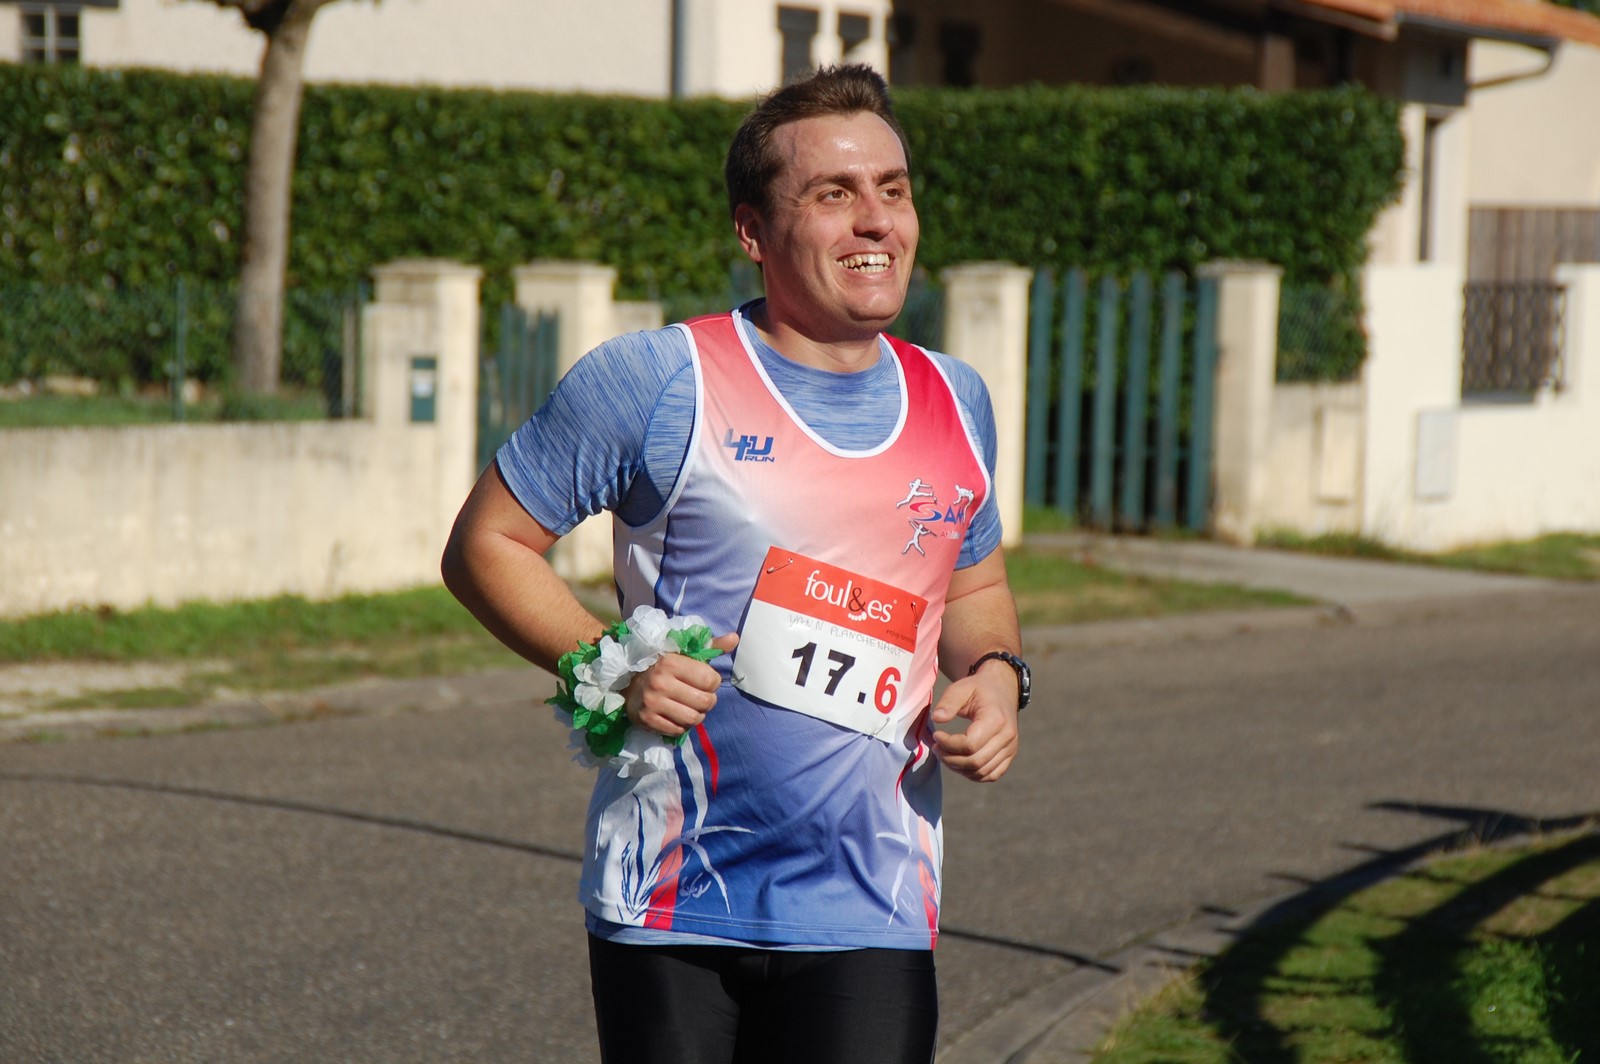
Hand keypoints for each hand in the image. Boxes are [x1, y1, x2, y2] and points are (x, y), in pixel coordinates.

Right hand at [624, 633, 738, 737]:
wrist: (627, 681)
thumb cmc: (662, 665)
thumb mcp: (683, 652)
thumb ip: (710, 645)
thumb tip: (735, 638)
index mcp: (671, 662)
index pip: (710, 680)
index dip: (713, 682)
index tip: (705, 681)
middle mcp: (660, 683)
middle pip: (704, 702)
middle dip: (708, 701)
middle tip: (701, 697)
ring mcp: (652, 703)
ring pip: (693, 719)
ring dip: (697, 716)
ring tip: (691, 708)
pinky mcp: (647, 720)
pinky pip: (678, 730)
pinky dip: (682, 726)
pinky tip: (677, 715)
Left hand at [928, 662, 1018, 781]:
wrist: (1001, 690)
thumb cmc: (978, 689)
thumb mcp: (961, 688)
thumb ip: (948, 702)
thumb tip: (937, 718)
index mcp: (996, 719)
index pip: (970, 744)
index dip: (948, 744)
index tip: (936, 735)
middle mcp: (1007, 736)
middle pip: (975, 761)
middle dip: (950, 758)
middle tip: (936, 748)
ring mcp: (1011, 748)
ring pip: (982, 771)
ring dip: (959, 768)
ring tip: (945, 754)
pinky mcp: (1010, 755)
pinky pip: (991, 775)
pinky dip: (972, 774)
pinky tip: (959, 762)